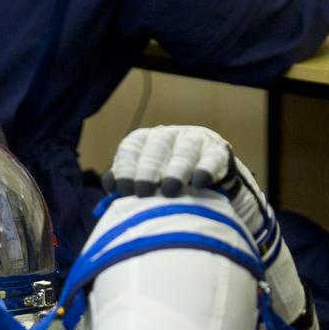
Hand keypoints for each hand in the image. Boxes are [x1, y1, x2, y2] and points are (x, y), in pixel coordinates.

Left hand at [104, 125, 234, 196]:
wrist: (208, 179)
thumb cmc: (167, 182)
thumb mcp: (145, 179)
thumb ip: (126, 182)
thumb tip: (110, 183)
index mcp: (147, 141)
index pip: (133, 147)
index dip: (127, 167)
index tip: (123, 189)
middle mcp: (170, 136)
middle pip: (157, 146)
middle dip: (148, 170)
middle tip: (143, 193)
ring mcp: (195, 141)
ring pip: (185, 151)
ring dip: (176, 171)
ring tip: (169, 191)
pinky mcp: (218, 153)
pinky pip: (211, 159)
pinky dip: (205, 170)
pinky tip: (199, 184)